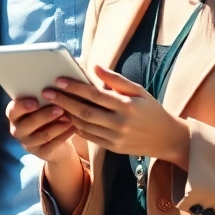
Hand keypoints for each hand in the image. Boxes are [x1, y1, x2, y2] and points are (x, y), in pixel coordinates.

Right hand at [5, 96, 76, 163]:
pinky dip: (64, 135)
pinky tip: (73, 127)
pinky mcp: (41, 153)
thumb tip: (54, 85)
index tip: (35, 101)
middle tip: (59, 109)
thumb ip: (42, 98)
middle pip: (28, 124)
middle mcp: (17, 130)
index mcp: (14, 115)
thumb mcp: (42, 106)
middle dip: (44, 116)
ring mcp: (28, 143)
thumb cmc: (47, 115)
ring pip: (43, 135)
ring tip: (70, 118)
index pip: (12, 111)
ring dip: (57, 126)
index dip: (22, 106)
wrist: (54, 141)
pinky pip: (53, 144)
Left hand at [45, 66, 191, 167]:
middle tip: (46, 92)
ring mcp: (115, 138)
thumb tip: (95, 67)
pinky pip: (89, 136)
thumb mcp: (139, 91)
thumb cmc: (152, 110)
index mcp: (127, 106)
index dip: (75, 87)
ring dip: (66, 114)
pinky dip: (76, 127)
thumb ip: (116, 79)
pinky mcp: (113, 148)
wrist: (168, 139)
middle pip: (85, 111)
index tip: (58, 80)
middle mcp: (120, 123)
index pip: (95, 95)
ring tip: (53, 104)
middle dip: (64, 101)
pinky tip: (67, 117)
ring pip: (84, 125)